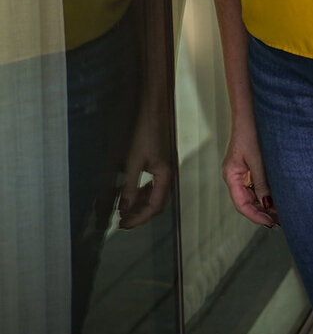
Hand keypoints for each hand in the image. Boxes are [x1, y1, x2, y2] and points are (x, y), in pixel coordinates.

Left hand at [118, 105, 172, 228]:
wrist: (154, 108)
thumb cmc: (146, 130)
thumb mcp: (133, 161)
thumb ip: (129, 187)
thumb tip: (124, 208)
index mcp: (165, 175)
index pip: (154, 207)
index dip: (138, 219)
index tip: (123, 225)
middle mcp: (169, 174)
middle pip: (157, 204)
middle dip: (140, 215)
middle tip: (123, 222)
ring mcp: (166, 168)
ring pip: (156, 195)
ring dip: (141, 205)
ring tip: (124, 210)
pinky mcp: (162, 162)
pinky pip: (155, 185)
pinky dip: (143, 193)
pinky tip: (132, 193)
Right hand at [222, 116, 279, 228]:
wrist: (250, 110)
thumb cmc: (251, 131)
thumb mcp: (257, 159)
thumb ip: (262, 183)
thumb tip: (267, 205)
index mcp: (231, 175)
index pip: (241, 204)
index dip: (255, 216)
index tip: (270, 223)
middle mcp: (234, 175)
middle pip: (247, 201)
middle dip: (262, 212)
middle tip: (280, 221)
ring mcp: (242, 170)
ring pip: (253, 193)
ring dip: (265, 203)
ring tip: (281, 212)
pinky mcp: (249, 164)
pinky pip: (256, 184)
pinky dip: (266, 192)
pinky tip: (278, 196)